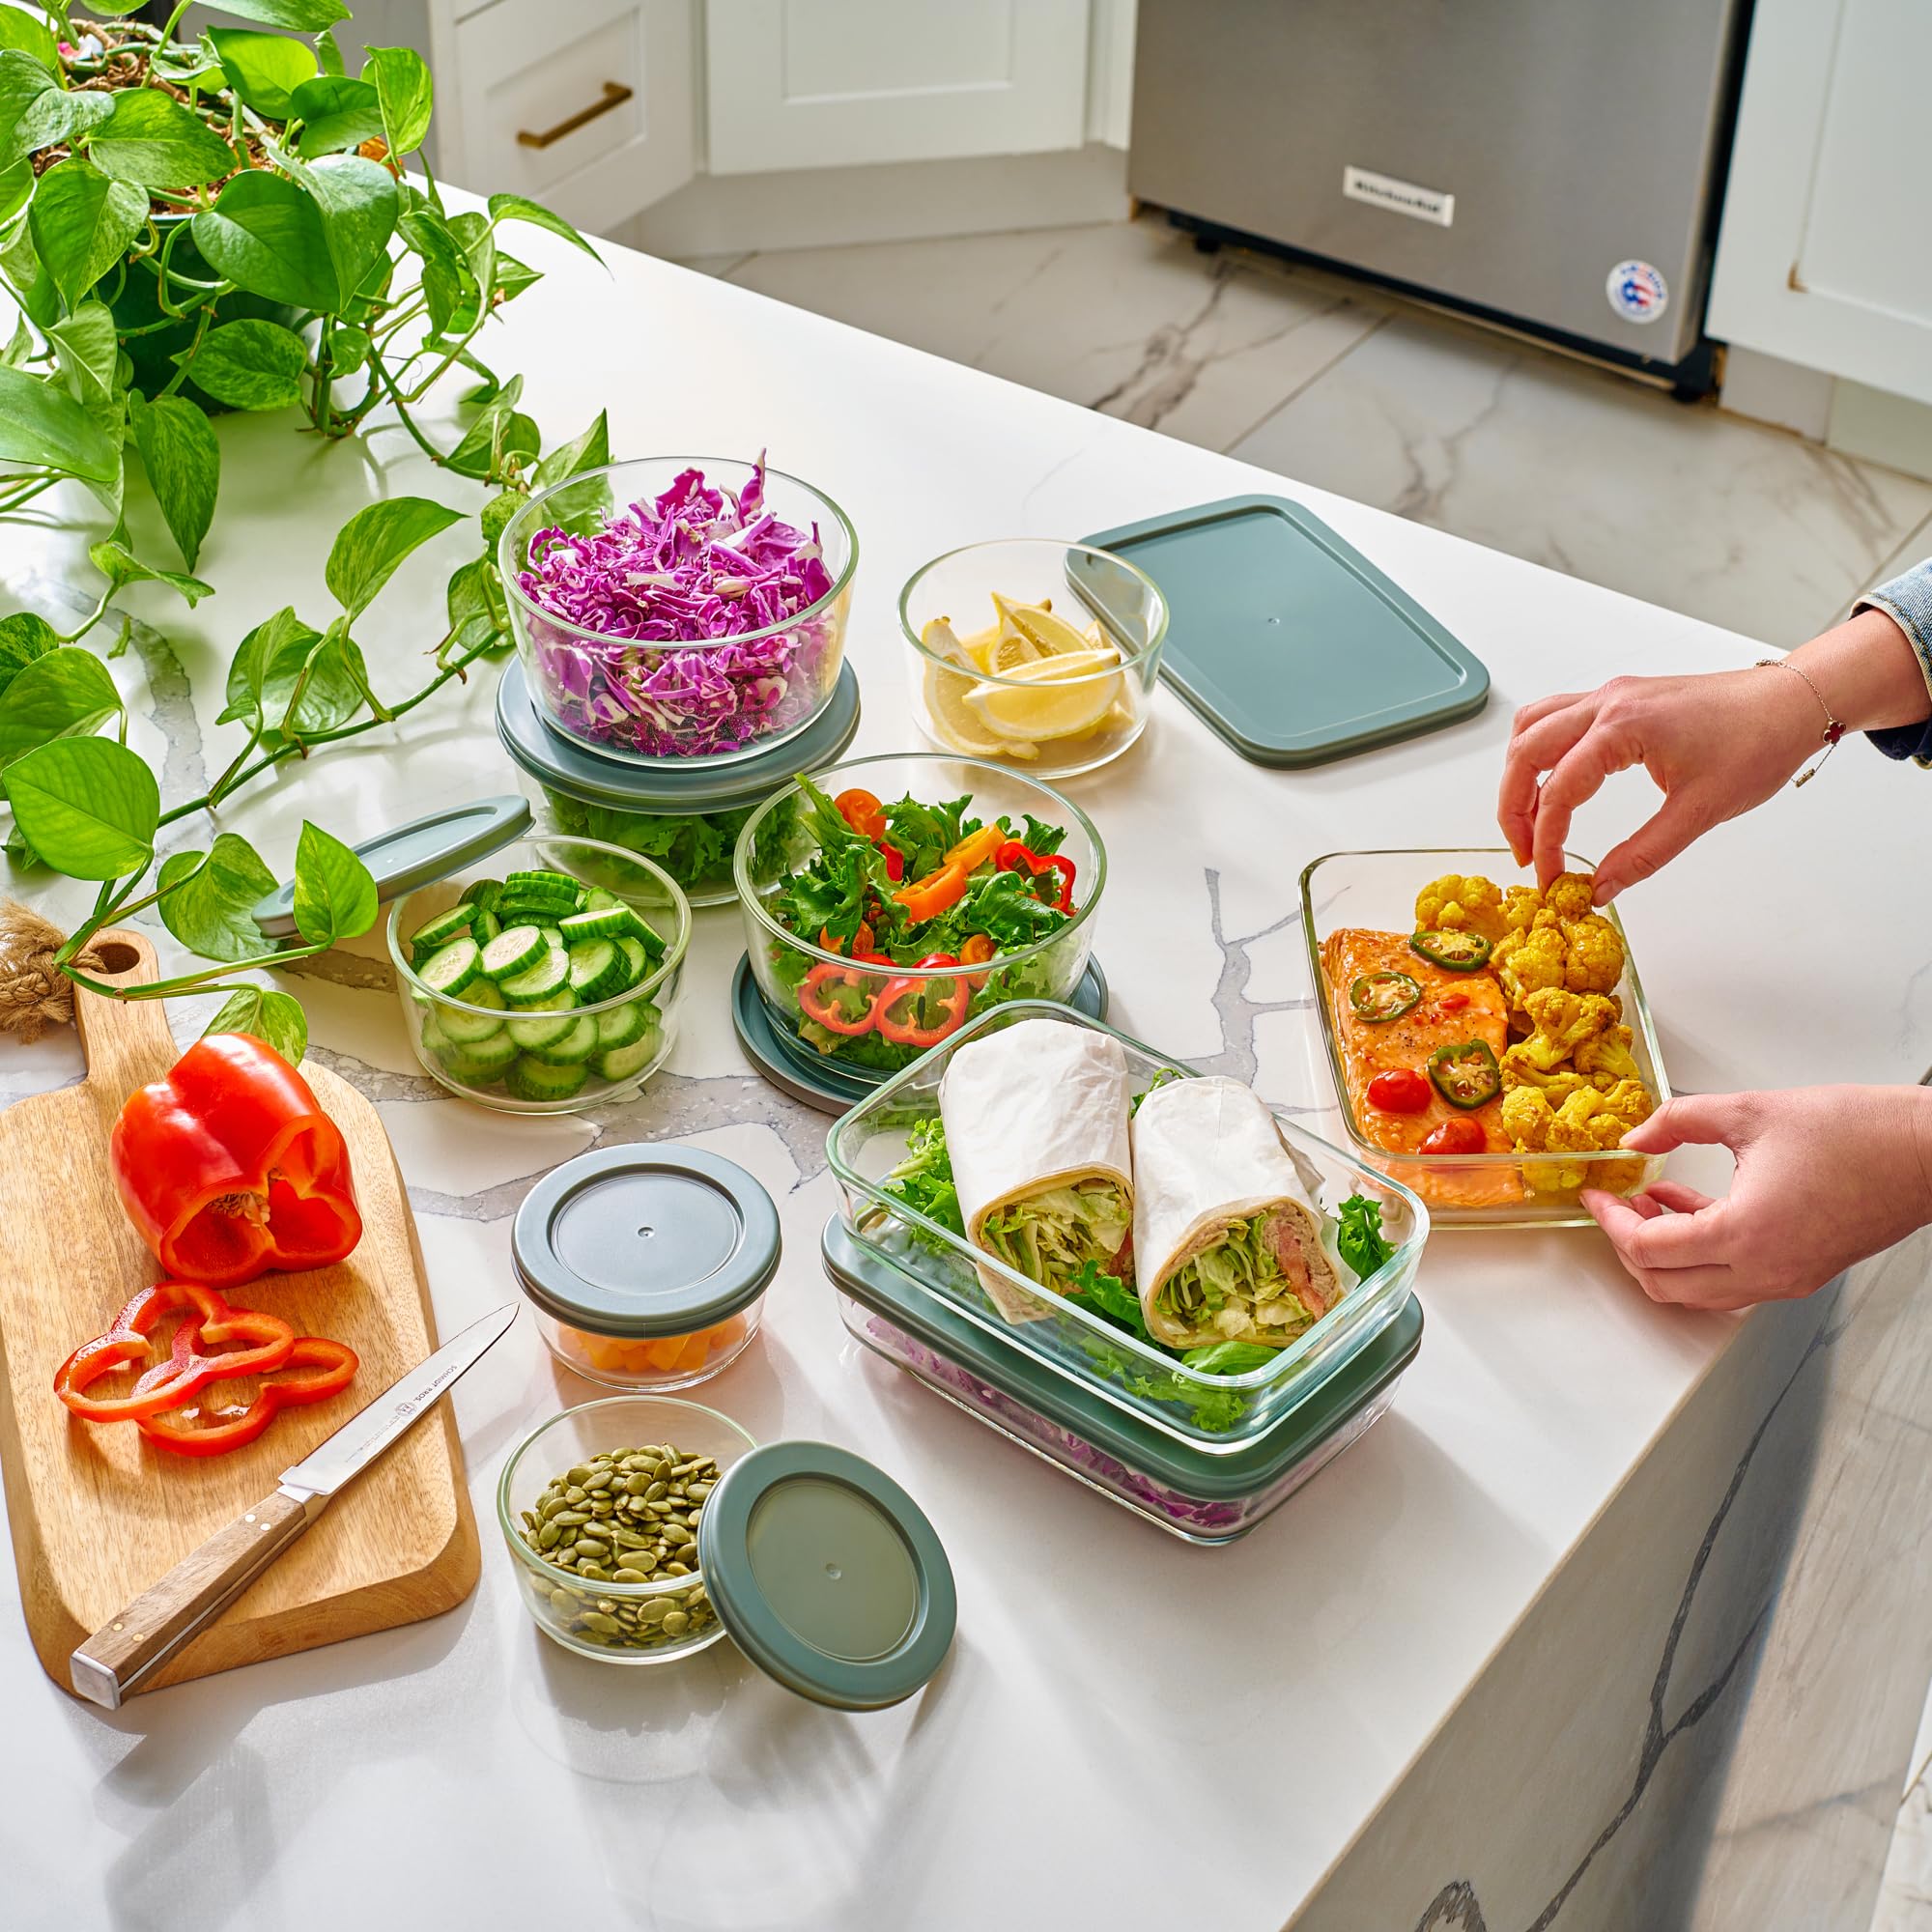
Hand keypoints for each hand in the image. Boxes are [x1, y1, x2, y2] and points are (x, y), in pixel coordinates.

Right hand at [1497, 607, 1930, 901]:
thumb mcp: (1700, 811)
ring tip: (1530, 820)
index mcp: (1622, 727)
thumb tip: (1600, 888)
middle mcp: (1606, 703)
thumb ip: (1642, 855)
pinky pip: (1554, 717)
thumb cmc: (1757, 743)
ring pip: (1531, 727)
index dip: (1547, 842)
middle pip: (1525, 753)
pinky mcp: (1618, 698)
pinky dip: (1539, 752)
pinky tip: (1554, 783)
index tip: (1551, 878)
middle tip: (1525, 853)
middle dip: (1513, 808)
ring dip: (1519, 774)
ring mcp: (1609, 696)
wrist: (1792, 703)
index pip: (1559, 791)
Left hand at [1582, 1086, 1931, 1310]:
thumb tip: (1636, 1136)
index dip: (1611, 1221)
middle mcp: (1764, 1270)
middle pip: (1666, 1284)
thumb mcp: (1749, 1111)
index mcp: (1744, 1235)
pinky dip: (1701, 1252)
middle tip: (1614, 1205)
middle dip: (1629, 1246)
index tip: (1596, 1195)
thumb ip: (1678, 1121)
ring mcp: (1786, 1278)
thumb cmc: (1857, 1132)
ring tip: (1646, 1201)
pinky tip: (1689, 1204)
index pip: (1649, 1250)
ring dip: (1664, 1253)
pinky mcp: (1803, 1271)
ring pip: (1699, 1290)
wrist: (1927, 1151)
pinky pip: (1733, 1278)